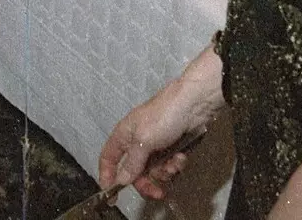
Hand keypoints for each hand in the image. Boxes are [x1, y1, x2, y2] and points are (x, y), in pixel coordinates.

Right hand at [98, 48, 222, 199]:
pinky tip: (181, 157)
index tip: (112, 196)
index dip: (107, 176)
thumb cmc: (163, 117)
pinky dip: (175, 164)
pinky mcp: (171, 148)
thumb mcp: (144, 141)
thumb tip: (121, 180)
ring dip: (165, 172)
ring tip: (174, 164)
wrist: (193, 105)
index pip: (108, 158)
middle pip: (134, 172)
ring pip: (154, 171)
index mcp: (124, 136)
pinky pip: (169, 166)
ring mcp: (155, 146)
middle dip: (146, 183)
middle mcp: (137, 143)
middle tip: (157, 193)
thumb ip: (132, 163)